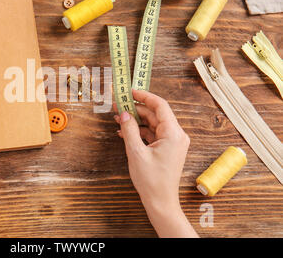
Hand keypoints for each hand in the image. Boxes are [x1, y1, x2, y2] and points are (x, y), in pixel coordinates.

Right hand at [114, 90, 196, 236]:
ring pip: (153, 123)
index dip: (144, 96)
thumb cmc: (152, 181)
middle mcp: (176, 135)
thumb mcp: (136, 152)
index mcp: (173, 134)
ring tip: (118, 117)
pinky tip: (125, 131)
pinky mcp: (167, 149)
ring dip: (136, 120)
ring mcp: (172, 142)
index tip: (130, 91)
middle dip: (136, 108)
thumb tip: (123, 114)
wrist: (160, 202)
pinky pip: (153, 134)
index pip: (160, 106)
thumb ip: (129, 130)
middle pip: (155, 114)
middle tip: (119, 104)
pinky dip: (139, 131)